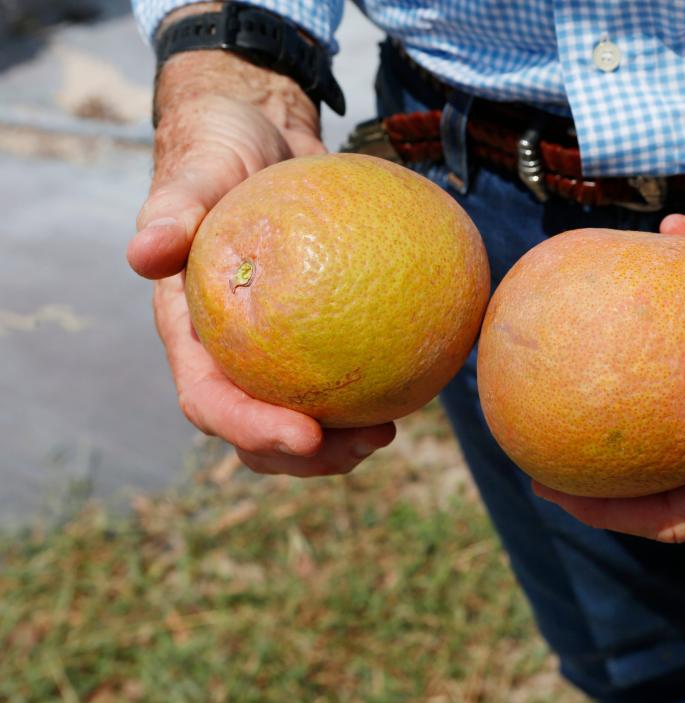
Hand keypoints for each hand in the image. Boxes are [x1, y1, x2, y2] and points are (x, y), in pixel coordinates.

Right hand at [130, 49, 394, 475]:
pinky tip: (412, 386)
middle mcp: (228, 348)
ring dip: (339, 440)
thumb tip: (143, 254)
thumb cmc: (222, 148)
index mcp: (190, 330)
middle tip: (366, 445)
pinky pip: (338, 372)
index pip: (209, 400)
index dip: (250, 430)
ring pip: (298, 415)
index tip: (306, 435)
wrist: (263, 134)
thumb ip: (173, 207)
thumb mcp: (200, 168)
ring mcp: (271, 344)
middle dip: (305, 455)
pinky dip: (369, 390)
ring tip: (389, 431)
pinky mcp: (312, 329)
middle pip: (254, 429)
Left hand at [533, 197, 684, 541]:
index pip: (681, 515)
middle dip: (607, 465)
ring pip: (684, 414)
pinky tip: (666, 251)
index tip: (551, 488)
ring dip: (634, 393)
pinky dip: (683, 315)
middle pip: (669, 474)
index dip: (613, 513)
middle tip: (545, 438)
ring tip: (577, 367)